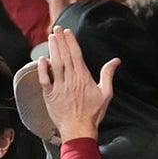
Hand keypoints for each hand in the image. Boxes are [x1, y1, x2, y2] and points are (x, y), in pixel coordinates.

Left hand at [38, 27, 117, 141]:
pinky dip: (42, 69)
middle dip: (60, 41)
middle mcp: (70, 79)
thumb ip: (108, 75)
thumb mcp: (106, 93)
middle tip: (56, 29)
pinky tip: (42, 59)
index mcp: (83, 77)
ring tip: (51, 38)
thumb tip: (116, 61)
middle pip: (64, 56)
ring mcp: (59, 87)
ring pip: (55, 64)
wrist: (79, 129)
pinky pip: (45, 79)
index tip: (67, 32)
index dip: (71, 42)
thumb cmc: (93, 113)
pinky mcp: (50, 95)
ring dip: (52, 50)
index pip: (76, 55)